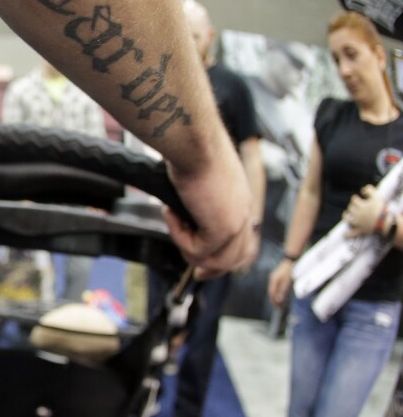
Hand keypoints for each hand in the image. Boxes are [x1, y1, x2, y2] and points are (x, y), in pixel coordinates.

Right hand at [164, 150, 256, 279]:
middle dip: (211, 270)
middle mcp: (244, 213)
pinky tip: (171, 214)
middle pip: (236, 260)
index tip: (204, 270)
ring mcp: (236, 223)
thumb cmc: (193, 151)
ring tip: (174, 224)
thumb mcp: (200, 181)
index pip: (244, 244)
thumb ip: (199, 202)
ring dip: (189, 249)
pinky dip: (178, 236)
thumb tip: (180, 212)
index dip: (225, 261)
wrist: (193, 143)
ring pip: (216, 261)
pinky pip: (198, 251)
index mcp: (242, 202)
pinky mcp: (222, 229)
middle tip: (194, 273)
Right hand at [267, 259, 293, 306]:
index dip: (274, 301)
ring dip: (277, 296)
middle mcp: (273, 279)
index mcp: (273, 281)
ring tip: (282, 302)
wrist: (292, 259)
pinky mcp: (279, 276)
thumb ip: (282, 290)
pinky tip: (284, 294)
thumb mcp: (287, 281)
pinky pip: (278, 286)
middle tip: (279, 307)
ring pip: (275, 289)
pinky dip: (279, 292)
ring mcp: (275, 277)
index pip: (271, 293)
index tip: (278, 307)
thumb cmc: (290, 270)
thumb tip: (279, 300)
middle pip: (272, 292)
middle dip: (275, 300)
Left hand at [343, 184, 383, 237]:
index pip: (354, 200)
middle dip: (352, 206)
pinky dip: (347, 234)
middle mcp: (356, 214)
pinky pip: (352, 233)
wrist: (384, 222)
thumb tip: (363, 189)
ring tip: (346, 215)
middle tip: (355, 206)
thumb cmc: (381, 208)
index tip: (357, 198)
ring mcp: (357, 223)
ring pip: (348, 219)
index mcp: (360, 205)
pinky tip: (344, 234)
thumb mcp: (377, 196)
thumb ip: (370, 190)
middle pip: (350, 208)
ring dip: (346, 216)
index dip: (355, 198)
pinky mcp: (360, 231)